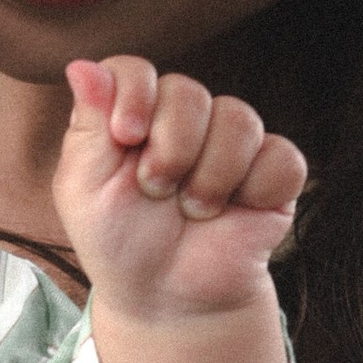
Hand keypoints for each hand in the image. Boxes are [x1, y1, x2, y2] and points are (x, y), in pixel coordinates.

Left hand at [57, 57, 303, 326]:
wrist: (167, 298)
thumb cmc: (120, 243)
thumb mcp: (85, 189)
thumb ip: (87, 126)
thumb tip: (81, 64)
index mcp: (134, 115)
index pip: (135, 70)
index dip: (134, 94)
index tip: (126, 136)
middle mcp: (184, 119)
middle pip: (188, 92)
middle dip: (169, 149)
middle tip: (156, 192)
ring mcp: (232, 143)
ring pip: (239, 120)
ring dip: (209, 176)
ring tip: (193, 210)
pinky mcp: (274, 173)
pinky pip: (281, 157)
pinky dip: (254, 189)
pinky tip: (234, 211)